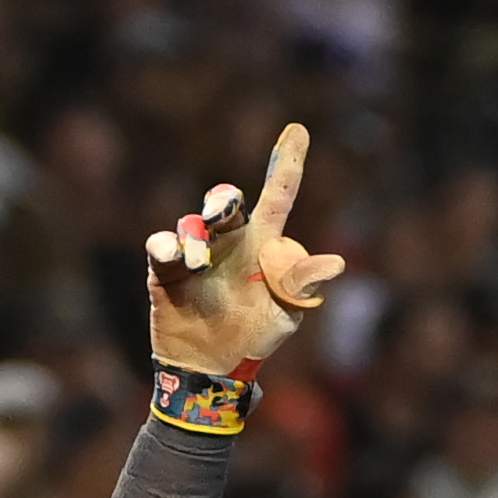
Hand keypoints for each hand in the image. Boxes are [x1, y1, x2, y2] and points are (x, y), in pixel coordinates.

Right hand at [145, 124, 344, 375]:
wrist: (214, 366)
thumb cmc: (255, 334)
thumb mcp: (287, 312)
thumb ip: (304, 284)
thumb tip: (336, 264)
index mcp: (262, 243)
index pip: (277, 196)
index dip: (286, 163)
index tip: (297, 131)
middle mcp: (229, 239)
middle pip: (226, 201)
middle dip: (222, 199)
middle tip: (222, 213)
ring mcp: (196, 252)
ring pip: (193, 224)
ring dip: (196, 238)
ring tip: (200, 266)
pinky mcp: (166, 268)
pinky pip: (161, 245)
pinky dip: (166, 247)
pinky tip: (176, 260)